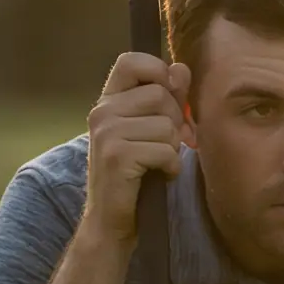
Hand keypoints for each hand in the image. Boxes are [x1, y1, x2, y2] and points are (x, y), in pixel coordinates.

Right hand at [83, 51, 193, 244]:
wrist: (112, 222)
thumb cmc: (136, 175)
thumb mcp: (150, 131)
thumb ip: (167, 98)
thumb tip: (181, 68)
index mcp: (108, 101)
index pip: (131, 61)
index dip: (157, 73)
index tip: (167, 99)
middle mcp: (102, 111)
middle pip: (160, 94)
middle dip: (174, 122)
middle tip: (162, 146)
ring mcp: (106, 133)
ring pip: (166, 125)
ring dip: (172, 149)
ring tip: (157, 163)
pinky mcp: (116, 156)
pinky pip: (165, 151)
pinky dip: (170, 167)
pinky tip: (157, 175)